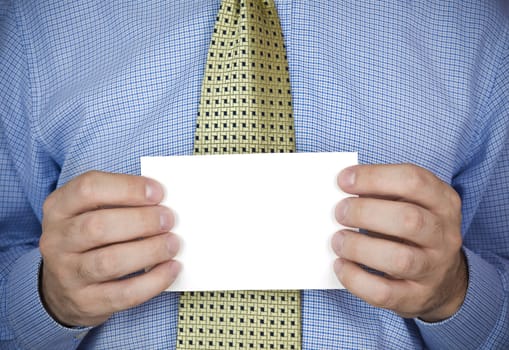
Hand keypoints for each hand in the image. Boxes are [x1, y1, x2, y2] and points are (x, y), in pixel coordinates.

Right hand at [39, 171, 180, 326]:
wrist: (62, 288)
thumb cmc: (88, 239)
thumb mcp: (91, 212)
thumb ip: (121, 202)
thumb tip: (162, 203)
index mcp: (59, 208)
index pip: (88, 188)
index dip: (127, 188)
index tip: (157, 192)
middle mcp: (57, 240)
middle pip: (98, 226)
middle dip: (141, 220)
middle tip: (169, 219)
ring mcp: (67, 274)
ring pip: (110, 262)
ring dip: (149, 250)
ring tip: (173, 243)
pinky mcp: (85, 302)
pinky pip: (124, 293)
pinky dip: (153, 281)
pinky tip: (171, 268)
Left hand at [332, 164, 466, 321]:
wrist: (443, 280)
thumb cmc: (414, 232)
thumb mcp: (410, 204)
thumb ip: (382, 193)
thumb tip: (342, 187)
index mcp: (443, 202)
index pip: (413, 180)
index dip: (374, 177)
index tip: (343, 180)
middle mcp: (444, 236)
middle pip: (409, 219)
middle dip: (365, 212)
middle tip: (339, 212)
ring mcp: (433, 270)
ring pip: (400, 259)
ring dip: (360, 247)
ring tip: (338, 240)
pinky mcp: (416, 298)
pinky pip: (385, 293)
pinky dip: (356, 279)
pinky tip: (341, 266)